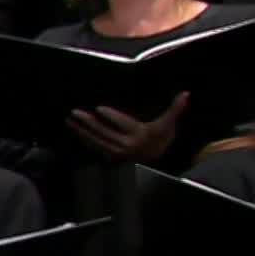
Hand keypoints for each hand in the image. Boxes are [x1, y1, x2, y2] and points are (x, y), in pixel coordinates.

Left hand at [67, 92, 188, 161]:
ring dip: (82, 131)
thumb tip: (186, 94)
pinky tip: (76, 132)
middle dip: (89, 122)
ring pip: (97, 141)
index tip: (98, 108)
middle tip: (76, 113)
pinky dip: (84, 139)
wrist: (157, 161)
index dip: (111, 116)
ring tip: (71, 121)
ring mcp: (117, 152)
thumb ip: (175, 109)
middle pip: (105, 132)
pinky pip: (95, 148)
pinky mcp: (110, 156)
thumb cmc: (161, 138)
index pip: (124, 124)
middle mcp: (127, 145)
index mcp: (140, 135)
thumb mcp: (168, 124)